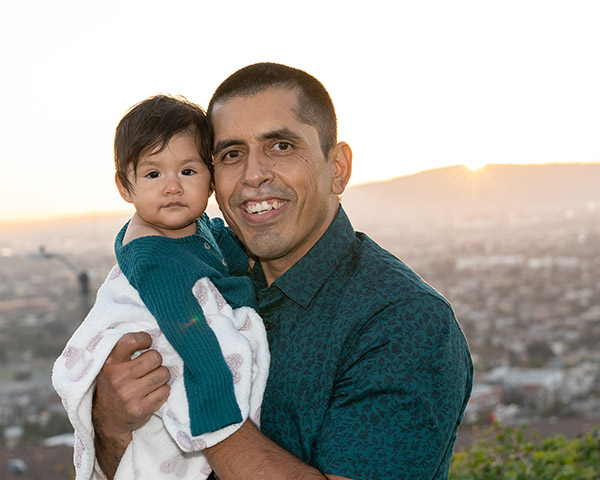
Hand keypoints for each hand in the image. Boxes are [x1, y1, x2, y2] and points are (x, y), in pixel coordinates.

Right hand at [92, 332, 169, 476]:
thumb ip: (126, 352)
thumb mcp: (111, 367)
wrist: (107, 421)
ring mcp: (129, 395)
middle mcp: (118, 379)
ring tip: (150, 381)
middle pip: (155, 357)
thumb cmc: (114, 386)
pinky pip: (165, 391)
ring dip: (161, 376)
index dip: (144, 339)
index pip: (131, 341)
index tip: (146, 343)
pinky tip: (152, 393)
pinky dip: (162, 391)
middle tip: (149, 367)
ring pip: (164, 373)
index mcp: (110, 364)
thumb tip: (156, 333)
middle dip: (156, 361)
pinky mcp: (140, 409)